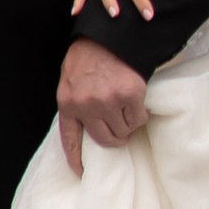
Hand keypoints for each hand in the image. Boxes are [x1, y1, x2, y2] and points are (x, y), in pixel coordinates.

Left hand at [56, 36, 149, 175]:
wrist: (108, 35)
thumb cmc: (88, 57)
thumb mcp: (70, 80)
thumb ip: (75, 104)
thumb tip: (86, 130)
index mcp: (68, 103)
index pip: (70, 140)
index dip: (75, 159)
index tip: (80, 173)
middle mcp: (87, 105)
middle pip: (105, 139)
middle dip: (115, 139)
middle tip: (121, 132)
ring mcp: (108, 101)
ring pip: (124, 130)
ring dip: (128, 124)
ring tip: (127, 108)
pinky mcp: (130, 95)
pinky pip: (139, 119)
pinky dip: (141, 114)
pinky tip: (137, 102)